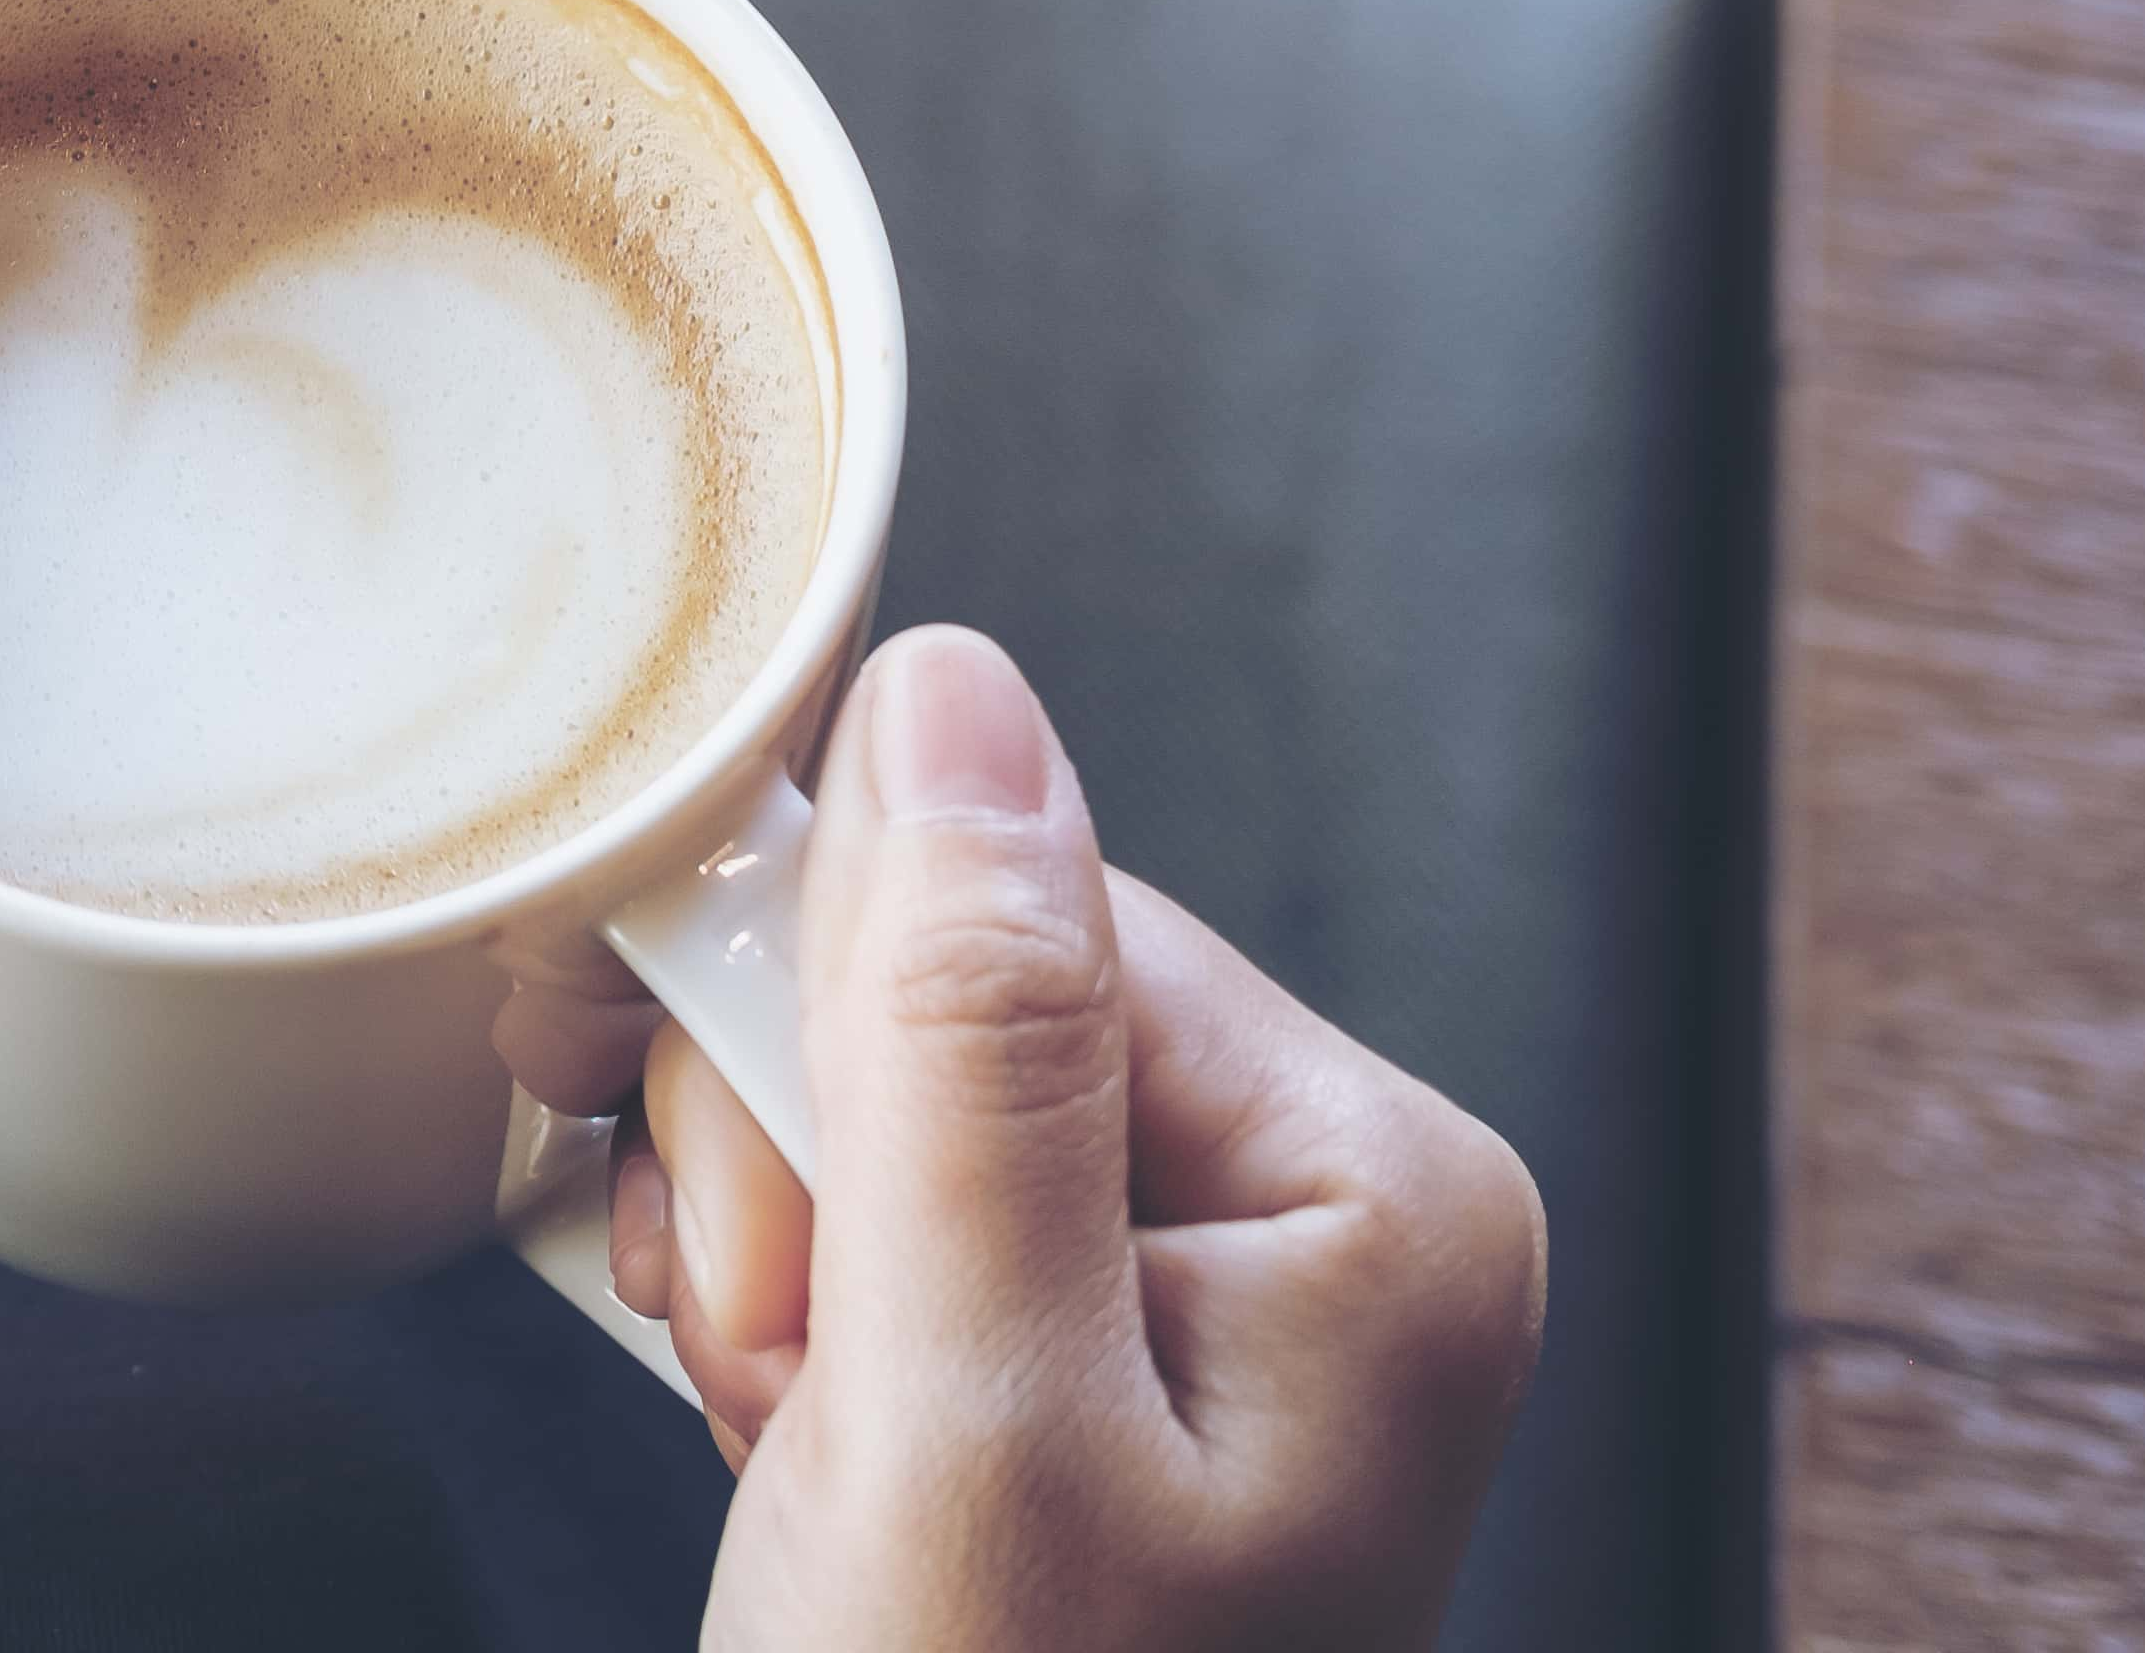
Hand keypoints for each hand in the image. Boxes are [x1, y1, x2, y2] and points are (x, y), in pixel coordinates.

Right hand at [605, 628, 1543, 1652]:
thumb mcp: (961, 1406)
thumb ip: (961, 1041)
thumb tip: (950, 695)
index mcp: (1381, 1191)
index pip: (1019, 915)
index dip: (825, 1046)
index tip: (764, 1245)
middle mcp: (1330, 1216)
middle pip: (944, 996)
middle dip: (793, 1172)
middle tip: (794, 1387)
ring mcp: (1213, 1295)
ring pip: (878, 1097)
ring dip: (769, 1254)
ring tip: (799, 1449)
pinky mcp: (1091, 1356)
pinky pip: (879, 1206)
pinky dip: (786, 1314)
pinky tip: (799, 1446)